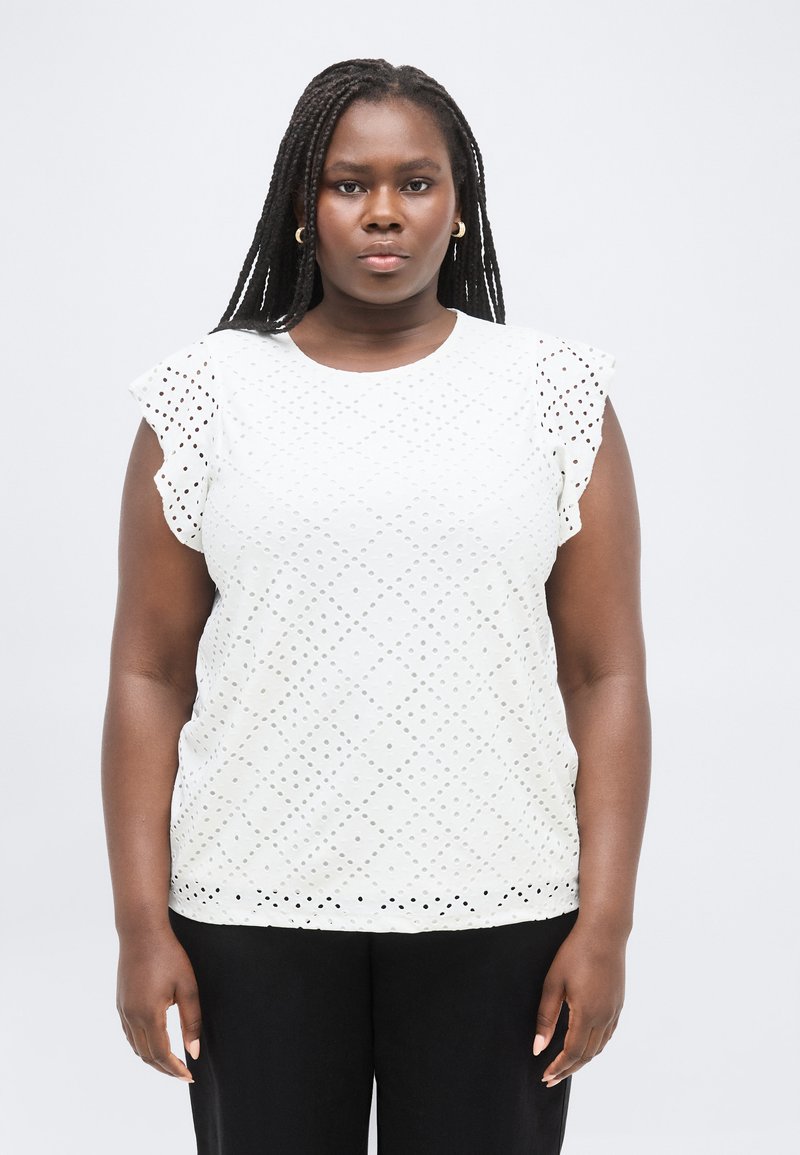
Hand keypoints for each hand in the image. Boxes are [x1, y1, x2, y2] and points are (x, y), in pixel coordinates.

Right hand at [116, 924, 201, 1082]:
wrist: (141, 932)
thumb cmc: (168, 956)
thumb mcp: (187, 987)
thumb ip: (191, 1021)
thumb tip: (193, 1052)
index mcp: (149, 1014)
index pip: (161, 1054)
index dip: (175, 1069)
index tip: (189, 1076)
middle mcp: (132, 1016)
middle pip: (147, 1055)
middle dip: (165, 1069)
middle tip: (183, 1074)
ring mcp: (123, 1010)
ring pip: (136, 1047)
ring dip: (152, 1059)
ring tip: (171, 1063)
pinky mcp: (121, 1003)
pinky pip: (129, 1034)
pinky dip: (142, 1046)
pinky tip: (155, 1043)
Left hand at [532, 920, 625, 1086]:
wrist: (604, 933)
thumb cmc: (575, 953)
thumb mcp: (553, 983)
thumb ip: (546, 1017)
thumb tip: (538, 1048)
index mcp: (587, 1014)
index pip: (572, 1053)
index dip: (558, 1068)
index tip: (545, 1076)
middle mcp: (604, 1017)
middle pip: (586, 1055)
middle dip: (568, 1069)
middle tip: (551, 1078)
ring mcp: (614, 1011)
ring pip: (599, 1047)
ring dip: (582, 1060)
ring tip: (566, 1066)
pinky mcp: (618, 1003)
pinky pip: (608, 1034)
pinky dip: (595, 1046)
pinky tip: (585, 1045)